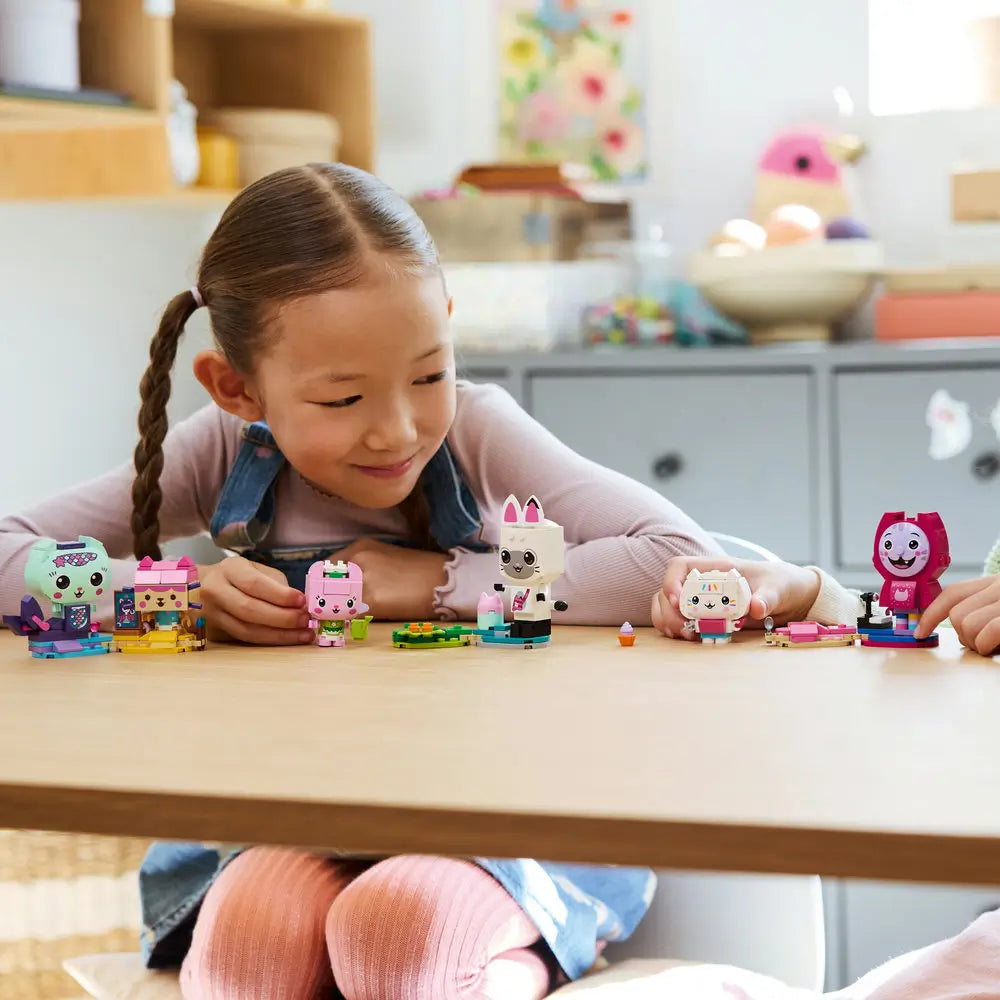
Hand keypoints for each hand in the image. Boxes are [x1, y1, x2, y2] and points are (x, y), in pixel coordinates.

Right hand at [198, 556, 310, 644]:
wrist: (202, 587)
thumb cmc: (238, 577)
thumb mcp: (257, 571)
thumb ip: (276, 585)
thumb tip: (300, 606)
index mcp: (229, 569)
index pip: (254, 584)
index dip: (280, 595)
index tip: (302, 601)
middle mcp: (215, 590)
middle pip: (249, 609)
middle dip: (282, 618)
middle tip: (305, 621)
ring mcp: (211, 614)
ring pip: (246, 630)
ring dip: (279, 635)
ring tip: (303, 634)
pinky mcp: (215, 632)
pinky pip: (245, 640)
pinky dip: (269, 641)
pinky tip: (288, 639)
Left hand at [330, 538, 446, 620]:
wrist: (444, 580)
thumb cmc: (419, 571)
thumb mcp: (386, 558)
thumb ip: (361, 567)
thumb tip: (341, 587)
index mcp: (360, 547)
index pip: (325, 568)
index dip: (322, 586)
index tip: (323, 599)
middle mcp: (357, 559)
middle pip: (324, 585)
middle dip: (323, 601)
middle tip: (328, 613)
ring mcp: (363, 579)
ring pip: (333, 601)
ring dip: (333, 612)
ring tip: (341, 620)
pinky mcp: (372, 600)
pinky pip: (348, 614)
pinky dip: (347, 621)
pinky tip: (354, 625)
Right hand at [651, 556, 820, 639]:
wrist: (789, 596)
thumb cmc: (780, 583)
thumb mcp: (778, 588)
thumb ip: (767, 597)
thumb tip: (757, 608)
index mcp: (715, 569)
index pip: (680, 566)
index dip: (671, 582)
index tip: (678, 602)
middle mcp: (702, 583)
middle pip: (667, 590)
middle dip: (668, 611)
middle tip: (684, 629)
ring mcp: (700, 599)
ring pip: (666, 605)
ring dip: (668, 621)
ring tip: (684, 635)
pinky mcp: (704, 615)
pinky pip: (677, 619)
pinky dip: (674, 628)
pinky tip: (687, 638)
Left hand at [914, 575, 999, 653]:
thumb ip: (981, 609)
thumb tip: (956, 627)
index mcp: (994, 582)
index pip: (952, 593)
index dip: (931, 614)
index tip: (919, 633)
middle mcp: (999, 586)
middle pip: (955, 613)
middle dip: (962, 634)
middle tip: (980, 643)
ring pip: (967, 624)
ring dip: (976, 643)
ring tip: (992, 645)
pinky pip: (989, 631)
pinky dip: (987, 645)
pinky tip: (997, 647)